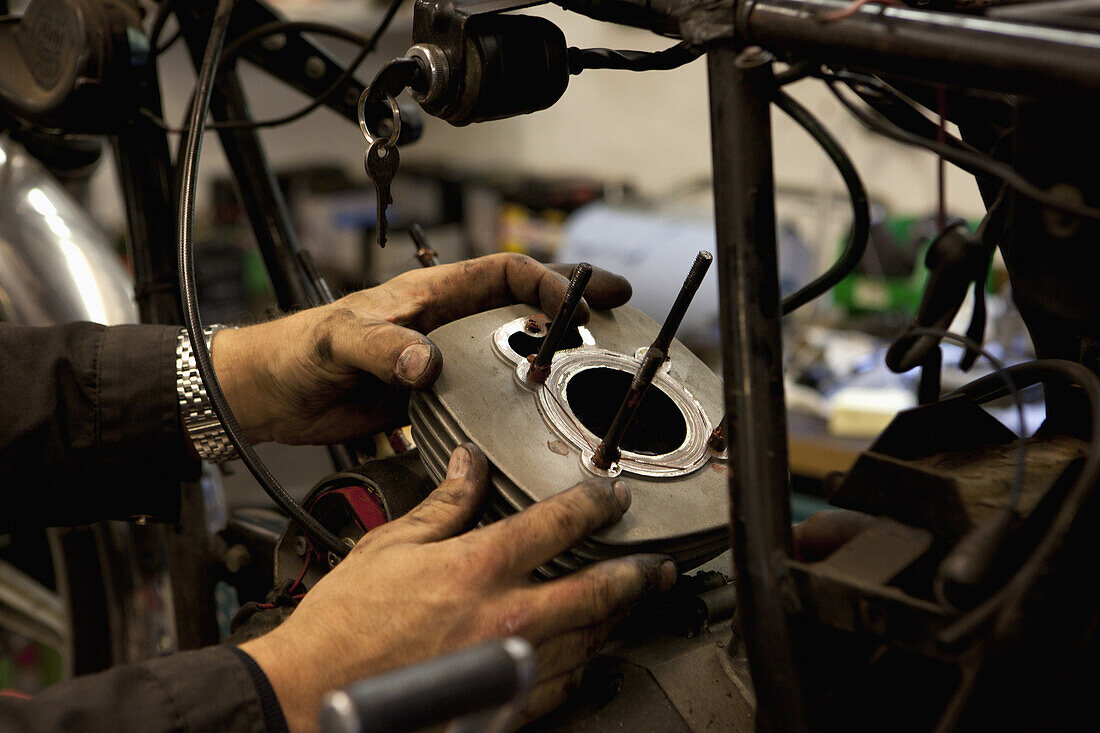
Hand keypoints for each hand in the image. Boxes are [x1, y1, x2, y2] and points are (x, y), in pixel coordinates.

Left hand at [210, 254, 630, 444]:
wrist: (266, 396)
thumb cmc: (294, 351)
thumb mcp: (336, 342)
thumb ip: (380, 348)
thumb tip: (428, 363)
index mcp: (428, 297)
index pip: (504, 273)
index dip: (548, 282)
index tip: (584, 301)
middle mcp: (444, 325)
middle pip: (521, 306)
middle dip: (573, 303)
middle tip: (619, 311)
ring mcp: (442, 362)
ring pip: (510, 351)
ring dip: (552, 355)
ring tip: (596, 367)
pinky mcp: (432, 399)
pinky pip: (486, 395)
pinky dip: (517, 401)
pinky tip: (539, 420)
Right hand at [240, 444, 674, 732]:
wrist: (316, 698)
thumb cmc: (343, 625)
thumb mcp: (389, 546)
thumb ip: (442, 505)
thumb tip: (467, 467)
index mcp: (479, 568)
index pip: (560, 523)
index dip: (596, 503)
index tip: (611, 496)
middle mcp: (506, 617)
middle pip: (599, 590)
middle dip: (638, 574)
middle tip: (657, 565)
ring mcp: (511, 667)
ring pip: (590, 639)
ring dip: (616, 618)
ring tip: (629, 603)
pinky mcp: (504, 706)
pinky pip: (564, 684)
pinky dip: (583, 663)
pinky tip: (585, 652)